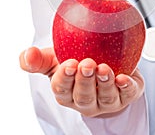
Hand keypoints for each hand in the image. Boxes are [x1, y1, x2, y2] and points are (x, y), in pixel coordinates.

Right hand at [19, 47, 144, 117]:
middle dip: (85, 81)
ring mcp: (107, 100)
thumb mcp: (56, 59)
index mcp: (67, 93)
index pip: (62, 90)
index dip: (65, 78)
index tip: (68, 64)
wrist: (105, 63)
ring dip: (105, 84)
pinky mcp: (126, 95)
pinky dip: (126, 87)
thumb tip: (26, 54)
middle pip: (83, 97)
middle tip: (87, 64)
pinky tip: (123, 78)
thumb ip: (39, 59)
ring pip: (105, 98)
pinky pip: (128, 95)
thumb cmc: (77, 62)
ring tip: (104, 69)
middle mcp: (86, 100)